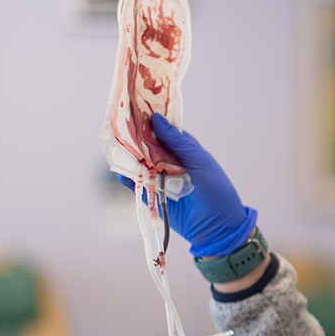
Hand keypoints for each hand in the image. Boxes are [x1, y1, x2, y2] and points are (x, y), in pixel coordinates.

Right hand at [120, 113, 257, 256]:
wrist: (218, 227)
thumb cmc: (216, 190)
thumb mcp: (199, 161)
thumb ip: (178, 143)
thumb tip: (157, 119)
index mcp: (183, 149)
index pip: (162, 130)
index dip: (148, 121)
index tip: (132, 108)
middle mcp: (169, 162)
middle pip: (146, 146)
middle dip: (134, 138)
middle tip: (117, 128)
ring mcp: (160, 178)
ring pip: (139, 165)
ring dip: (129, 158)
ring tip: (116, 149)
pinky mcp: (154, 196)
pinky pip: (137, 185)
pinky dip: (129, 179)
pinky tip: (123, 174)